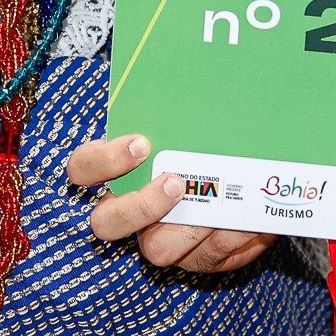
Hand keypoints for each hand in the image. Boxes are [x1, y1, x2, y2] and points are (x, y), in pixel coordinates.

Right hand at [66, 133, 275, 273]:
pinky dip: (231, 238)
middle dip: (141, 206)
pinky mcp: (192, 259)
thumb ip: (181, 112)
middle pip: (107, 223)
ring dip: (192, 229)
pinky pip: (205, 259)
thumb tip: (199, 77)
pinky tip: (253, 221)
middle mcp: (128, 213)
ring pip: (158, 249)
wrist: (245, 180)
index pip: (83, 168)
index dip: (104, 161)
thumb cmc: (203, 143)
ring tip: (225, 209)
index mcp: (117, 173)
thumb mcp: (189, 125)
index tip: (142, 144)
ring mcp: (158, 240)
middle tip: (175, 183)